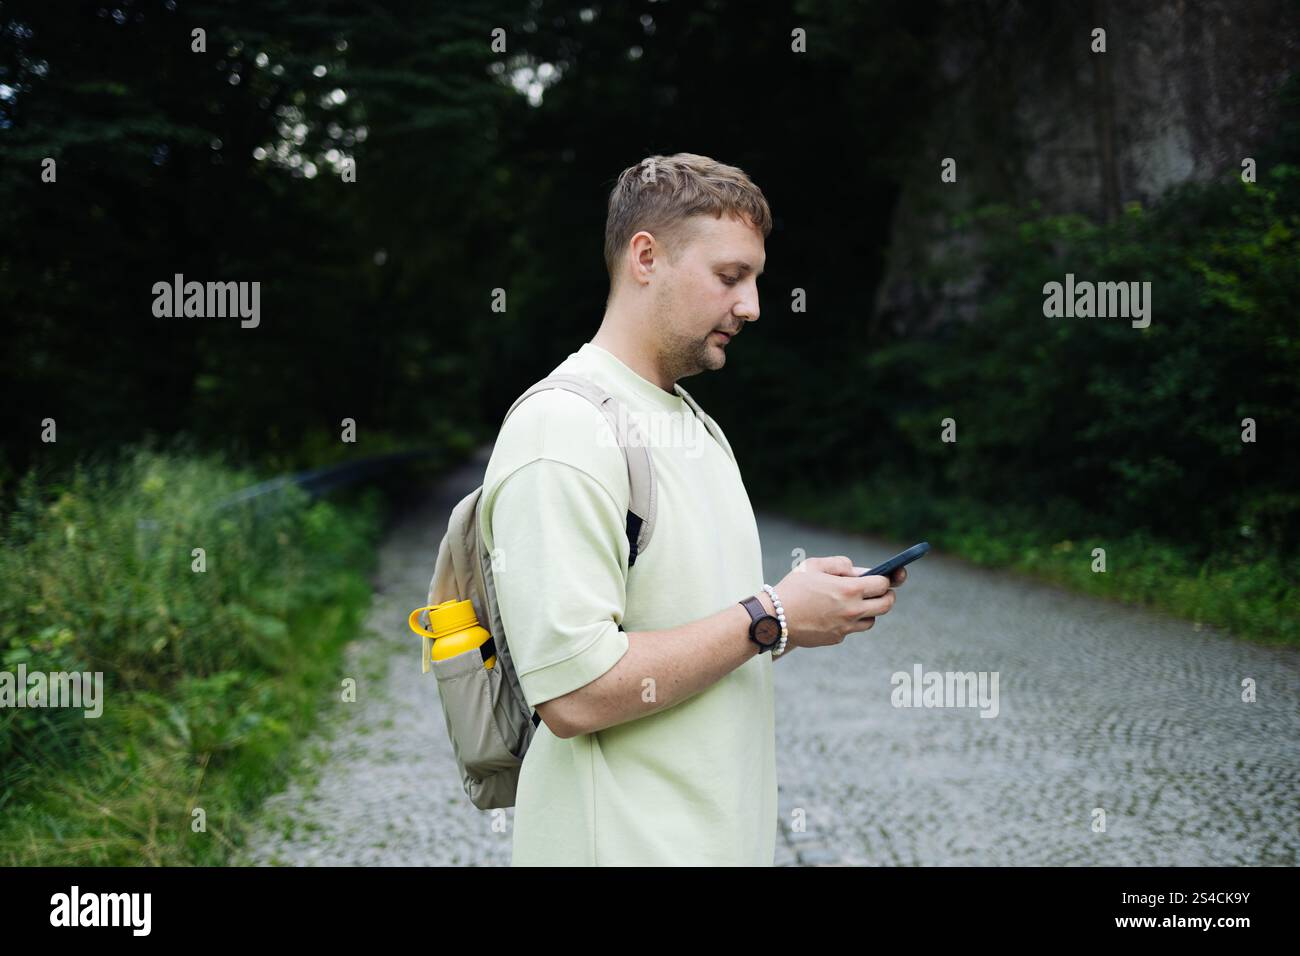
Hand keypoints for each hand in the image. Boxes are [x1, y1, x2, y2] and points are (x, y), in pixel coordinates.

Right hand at [769, 555, 900, 648]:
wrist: (774, 619)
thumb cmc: (793, 588)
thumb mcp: (813, 565)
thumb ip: (840, 564)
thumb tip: (859, 571)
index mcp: (849, 589)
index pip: (883, 584)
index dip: (887, 578)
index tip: (887, 576)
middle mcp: (852, 610)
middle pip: (886, 605)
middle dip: (888, 596)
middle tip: (881, 591)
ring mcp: (846, 627)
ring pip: (872, 620)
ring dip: (869, 610)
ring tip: (856, 602)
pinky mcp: (836, 638)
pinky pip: (852, 629)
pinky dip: (850, 621)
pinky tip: (834, 613)